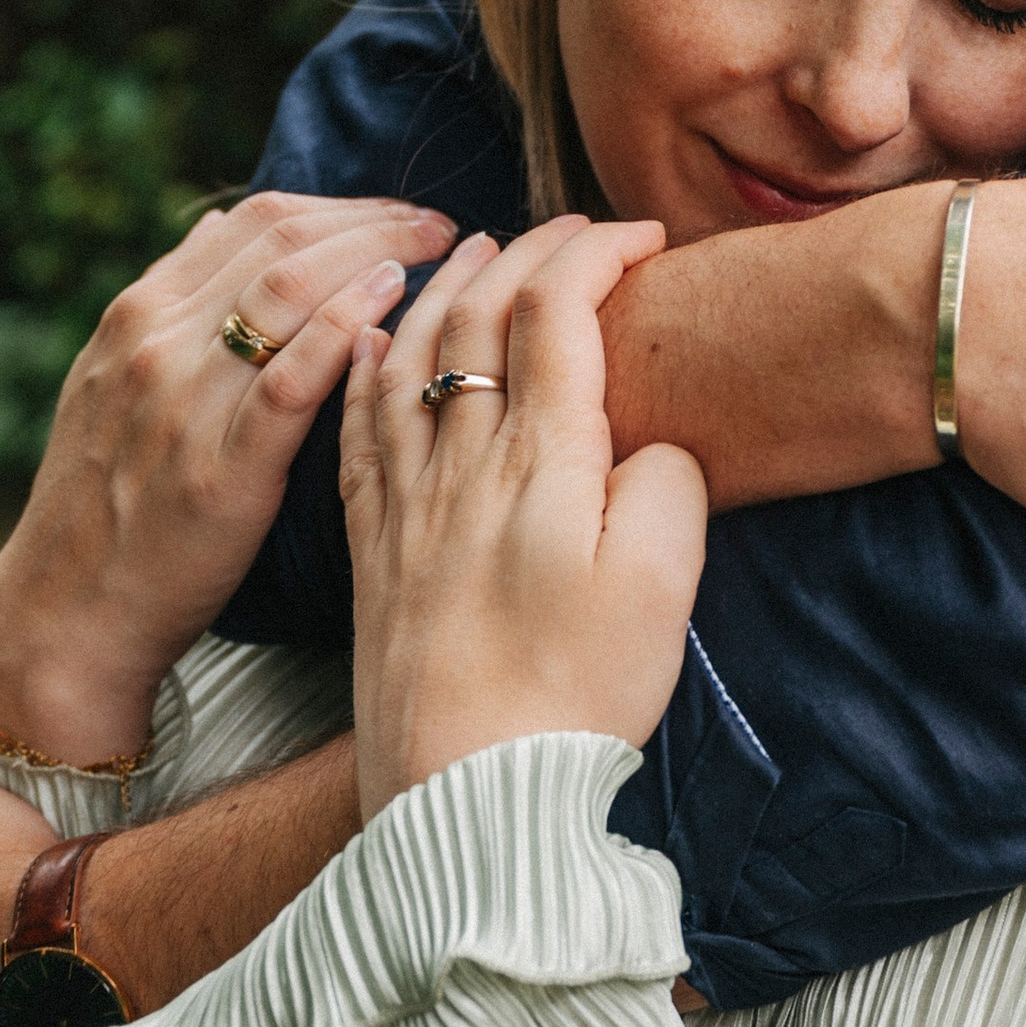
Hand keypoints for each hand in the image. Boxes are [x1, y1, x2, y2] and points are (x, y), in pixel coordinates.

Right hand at [0, 189, 458, 765]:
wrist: (66, 609)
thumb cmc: (109, 498)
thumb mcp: (115, 378)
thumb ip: (173, 304)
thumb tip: (224, 227)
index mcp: (140, 312)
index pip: (258, 221)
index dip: (344, 207)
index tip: (400, 216)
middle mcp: (158, 341)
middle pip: (284, 241)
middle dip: (375, 220)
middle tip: (439, 225)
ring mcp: (186, 401)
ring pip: (290, 289)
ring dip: (377, 255)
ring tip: (438, 253)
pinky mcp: (220, 468)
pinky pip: (290, 378)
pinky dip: (345, 328)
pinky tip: (394, 303)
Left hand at [342, 219, 708, 818]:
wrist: (464, 797)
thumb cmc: (575, 699)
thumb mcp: (662, 586)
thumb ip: (667, 486)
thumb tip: (647, 444)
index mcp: (539, 464)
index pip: (555, 312)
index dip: (598, 252)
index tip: (643, 236)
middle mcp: (460, 465)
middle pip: (479, 315)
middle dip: (528, 251)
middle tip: (574, 229)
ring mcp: (405, 504)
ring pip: (408, 354)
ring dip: (447, 287)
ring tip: (477, 253)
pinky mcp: (373, 548)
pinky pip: (358, 424)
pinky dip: (370, 362)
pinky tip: (374, 343)